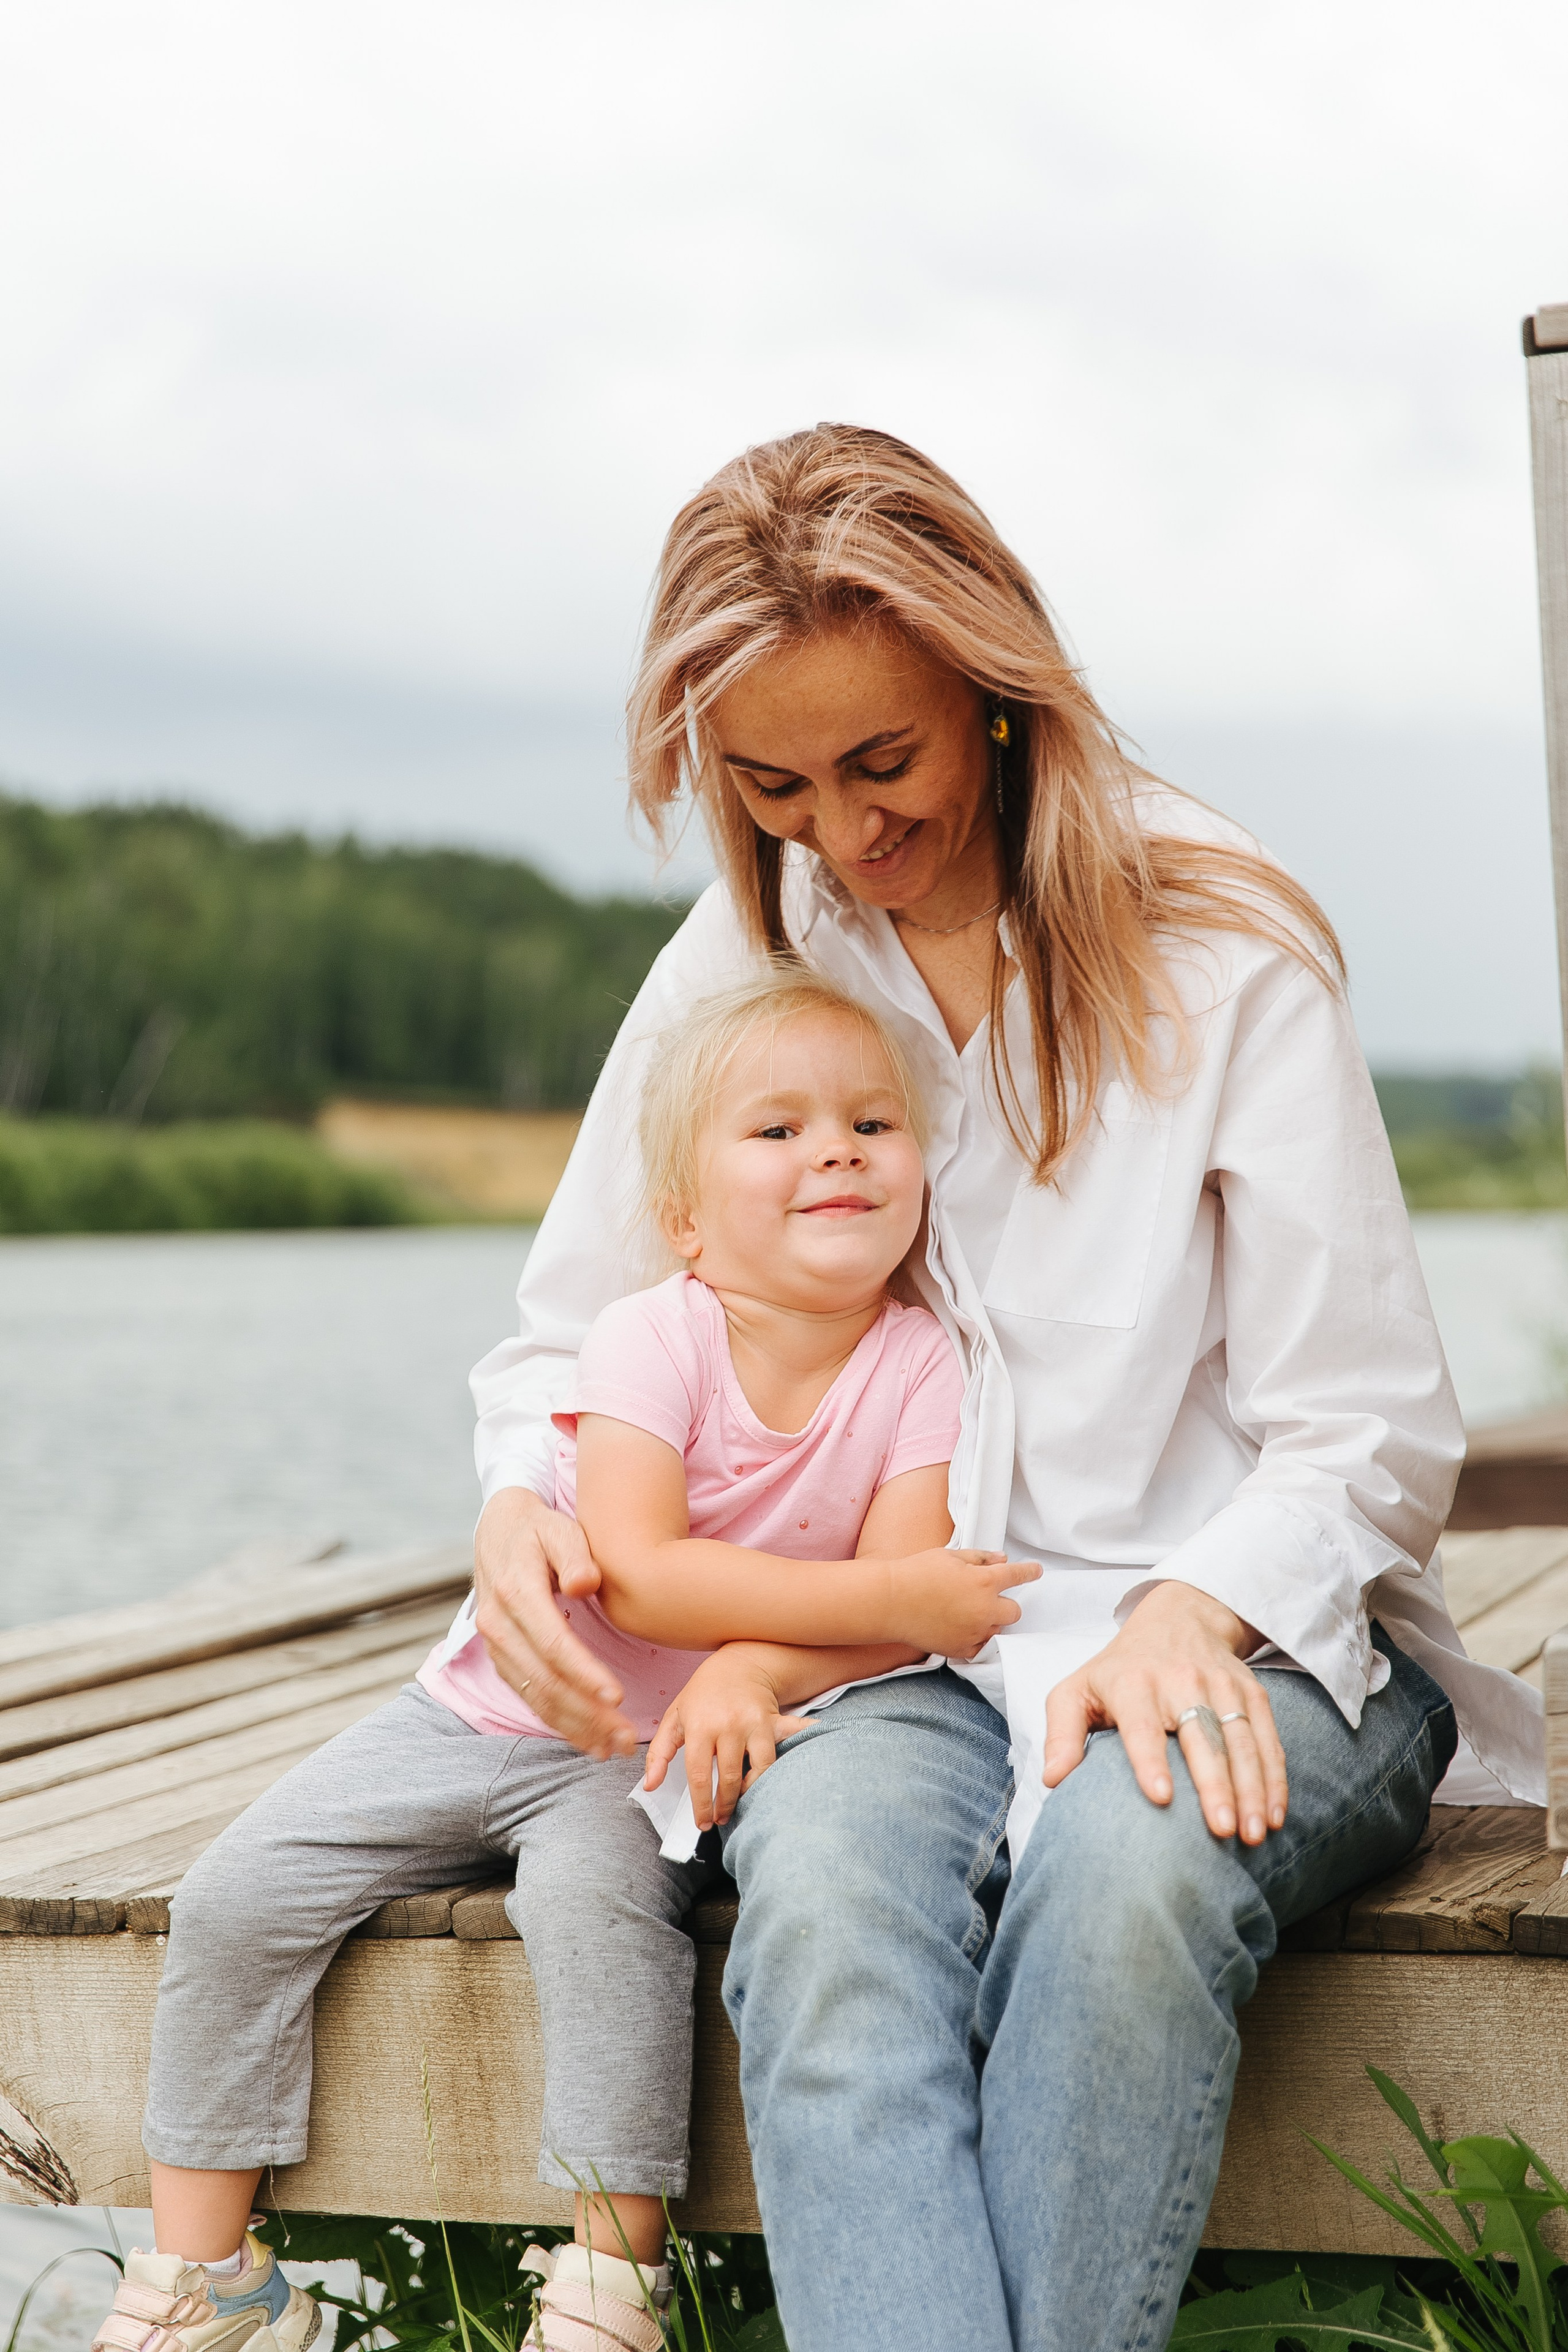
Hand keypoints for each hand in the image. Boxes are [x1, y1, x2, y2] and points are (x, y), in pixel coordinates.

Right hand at [472, 1488, 636, 1758]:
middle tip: (625, 1738)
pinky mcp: (502, 1658)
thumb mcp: (560, 1528)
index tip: (616, 1697)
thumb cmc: (539, 1529)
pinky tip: (588, 1738)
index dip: (583, 1673)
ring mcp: (496, 1646)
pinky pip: (530, 1697)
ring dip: (575, 1727)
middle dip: (586, 1714)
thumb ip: (575, 1553)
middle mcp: (498, 1624)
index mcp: (515, 1591)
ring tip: (614, 1748)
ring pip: (536, 1697)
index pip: (551, 1643)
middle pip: (544, 1681)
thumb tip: (584, 1584)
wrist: (498, 1531)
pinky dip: (559, 1722)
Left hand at [644, 1648, 812, 1829]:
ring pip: (754, 1772)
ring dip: (746, 1795)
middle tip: (719, 1819)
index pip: (698, 1775)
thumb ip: (659, 1753)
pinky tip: (757, 1784)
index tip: (702, 1822)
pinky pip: (773, 1758)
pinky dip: (767, 1774)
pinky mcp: (771, 1723)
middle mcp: (727, 1725)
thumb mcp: (674, 1717)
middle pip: (728, 1778)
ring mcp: (751, 1723)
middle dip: (723, 1806)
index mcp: (699, 1726)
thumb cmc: (702, 1694)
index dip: (701, 1804)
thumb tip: (650, 1785)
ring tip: (736, 1804)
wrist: (738, 1665)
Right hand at [884, 1548, 1040, 1658]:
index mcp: (984, 1581)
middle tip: (986, 1597)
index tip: (1036, 1571)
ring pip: (998, 1630)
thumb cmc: (917, 1573)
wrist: (891, 1602)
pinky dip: (977, 1639)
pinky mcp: (961, 1649)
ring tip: (968, 1613)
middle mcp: (984, 1609)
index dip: (1029, 1572)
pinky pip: (981, 1648)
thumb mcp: (950, 1555)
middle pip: (1014, 1611)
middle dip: (1004, 1603)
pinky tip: (964, 1630)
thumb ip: (980, 1558)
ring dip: (990, 1621)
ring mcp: (974, 1632)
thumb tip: (1001, 1559)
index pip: (1017, 1575)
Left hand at [1041, 1581, 1287, 1844]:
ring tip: (1254, 1834)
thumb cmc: (1120, 1669)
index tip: (1159, 1797)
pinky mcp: (1251, 1692)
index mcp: (1133, 1683)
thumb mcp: (1078, 1690)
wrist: (1179, 1616)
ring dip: (1251, 1790)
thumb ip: (1062, 1734)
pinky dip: (1275, 1778)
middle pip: (1201, 1737)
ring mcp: (1222, 1685)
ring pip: (1240, 1741)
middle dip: (1215, 1786)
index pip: (1142, 1724)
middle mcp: (1181, 1681)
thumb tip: (1054, 1779)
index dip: (1150, 1759)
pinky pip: (1267, 1738)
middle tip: (1221, 1831)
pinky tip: (1276, 1814)